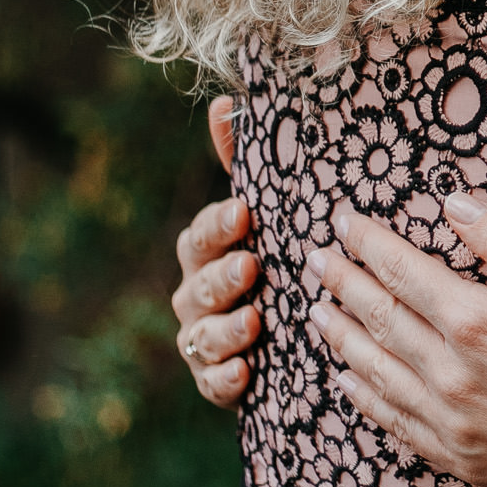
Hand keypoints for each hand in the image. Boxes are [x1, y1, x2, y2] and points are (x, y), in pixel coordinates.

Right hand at [173, 97, 260, 407]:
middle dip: (222, 278)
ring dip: (225, 331)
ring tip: (254, 324)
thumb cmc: (274, 256)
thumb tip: (224, 102)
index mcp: (207, 251)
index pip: (202, 233)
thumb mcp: (269, 212)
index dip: (219, 224)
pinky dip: (225, 379)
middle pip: (198, 286)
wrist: (290, 330)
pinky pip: (213, 383)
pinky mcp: (217, 380)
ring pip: (201, 337)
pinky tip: (245, 373)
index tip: (245, 212)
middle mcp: (196, 294)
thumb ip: (245, 162)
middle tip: (251, 268)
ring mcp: (203, 339)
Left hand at [304, 192, 486, 486]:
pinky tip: (347, 380)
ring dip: (341, 337)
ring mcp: (448, 421)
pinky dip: (362, 397)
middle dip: (342, 283)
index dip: (368, 243)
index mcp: (478, 323)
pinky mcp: (457, 458)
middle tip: (314, 259)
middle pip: (379, 318)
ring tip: (316, 311)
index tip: (343, 220)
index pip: (403, 272)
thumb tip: (455, 204)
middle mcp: (450, 373)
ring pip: (374, 371)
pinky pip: (392, 422)